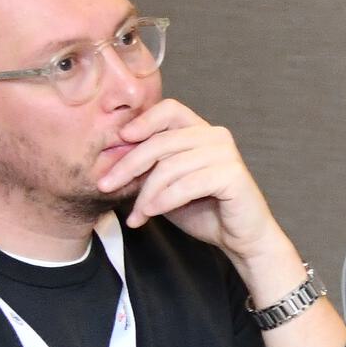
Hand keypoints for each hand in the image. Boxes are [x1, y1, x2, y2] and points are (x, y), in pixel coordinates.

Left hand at [95, 100, 291, 282]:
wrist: (239, 238)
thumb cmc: (204, 209)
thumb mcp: (166, 184)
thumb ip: (148, 167)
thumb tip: (110, 156)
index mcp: (200, 131)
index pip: (169, 109)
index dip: (143, 120)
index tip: (120, 139)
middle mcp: (216, 136)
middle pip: (162, 141)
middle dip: (128, 165)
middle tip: (106, 185)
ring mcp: (226, 154)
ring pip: (170, 166)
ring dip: (146, 193)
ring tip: (137, 214)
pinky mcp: (233, 175)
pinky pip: (187, 184)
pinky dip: (164, 200)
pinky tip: (151, 213)